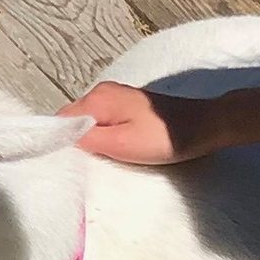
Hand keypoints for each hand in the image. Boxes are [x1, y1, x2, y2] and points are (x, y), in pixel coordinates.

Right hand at [57, 82, 219, 164]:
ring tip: (98, 161)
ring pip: (88, 122)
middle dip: (74, 143)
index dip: (57, 142)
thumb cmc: (163, 138)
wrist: (203, 126)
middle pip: (73, 121)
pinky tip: (112, 151)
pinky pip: (103, 121)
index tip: (62, 164)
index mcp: (97, 99)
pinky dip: (103, 136)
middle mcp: (102, 92)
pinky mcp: (128, 106)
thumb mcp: (120, 143)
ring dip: (90, 141)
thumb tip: (56, 138)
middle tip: (82, 167)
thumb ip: (86, 139)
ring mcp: (116, 97)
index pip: (59, 121)